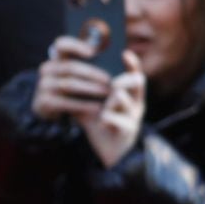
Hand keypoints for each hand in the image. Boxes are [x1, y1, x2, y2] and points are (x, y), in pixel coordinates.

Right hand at [31, 35, 113, 123]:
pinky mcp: (44, 102)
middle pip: (70, 67)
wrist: (50, 109)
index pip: (61, 44)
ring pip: (69, 84)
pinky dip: (83, 105)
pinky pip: (65, 102)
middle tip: (110, 80)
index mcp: (56, 58)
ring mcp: (43, 85)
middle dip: (92, 73)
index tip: (93, 52)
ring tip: (107, 93)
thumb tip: (120, 53)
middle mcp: (47, 69)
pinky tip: (97, 108)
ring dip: (90, 89)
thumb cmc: (72, 87)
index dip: (76, 46)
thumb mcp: (77, 73)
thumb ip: (90, 63)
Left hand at [79, 50, 145, 169]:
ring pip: (124, 98)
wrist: (107, 150)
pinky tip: (102, 121)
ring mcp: (133, 116)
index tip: (124, 53)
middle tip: (111, 84)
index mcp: (128, 93)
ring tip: (104, 106)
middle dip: (122, 79)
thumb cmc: (100, 121)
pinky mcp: (127, 131)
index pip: (135, 73)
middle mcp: (134, 102)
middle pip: (137, 81)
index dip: (132, 63)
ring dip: (112, 100)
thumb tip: (66, 69)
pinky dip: (108, 118)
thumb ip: (85, 88)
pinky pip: (119, 120)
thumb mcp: (92, 102)